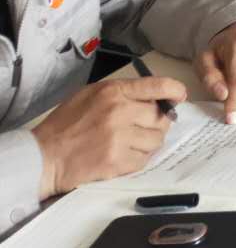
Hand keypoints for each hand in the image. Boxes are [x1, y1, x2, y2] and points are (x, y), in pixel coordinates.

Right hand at [33, 75, 187, 197]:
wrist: (43, 156)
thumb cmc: (65, 124)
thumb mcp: (91, 95)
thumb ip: (122, 93)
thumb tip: (154, 97)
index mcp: (113, 91)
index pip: (158, 85)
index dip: (175, 90)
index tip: (180, 96)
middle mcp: (120, 112)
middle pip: (161, 117)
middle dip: (158, 123)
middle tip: (146, 127)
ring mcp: (119, 138)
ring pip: (156, 140)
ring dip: (149, 142)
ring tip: (133, 142)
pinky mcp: (116, 161)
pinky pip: (144, 159)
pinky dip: (139, 158)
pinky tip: (124, 155)